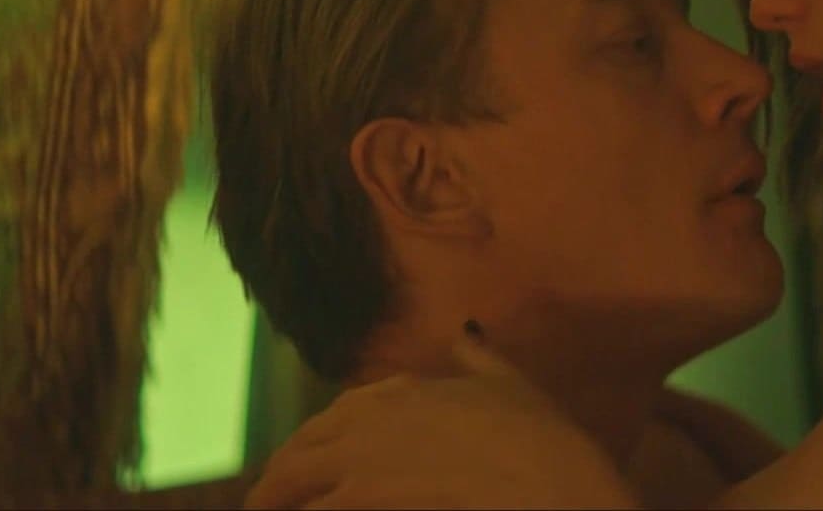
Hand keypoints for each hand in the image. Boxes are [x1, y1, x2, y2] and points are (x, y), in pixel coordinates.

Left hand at [244, 338, 641, 509]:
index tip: (305, 469)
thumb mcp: (513, 385)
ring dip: (277, 500)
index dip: (314, 445)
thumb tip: (465, 330)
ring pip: (291, 479)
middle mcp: (375, 416)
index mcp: (405, 389)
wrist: (554, 482)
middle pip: (301, 448)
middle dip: (279, 480)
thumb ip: (480, 358)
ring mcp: (365, 456)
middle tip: (268, 504)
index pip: (336, 415)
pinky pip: (314, 508)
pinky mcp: (365, 492)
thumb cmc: (542, 439)